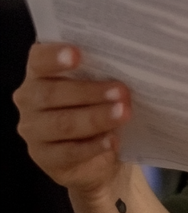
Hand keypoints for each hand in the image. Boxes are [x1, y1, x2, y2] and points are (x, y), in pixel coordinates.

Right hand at [13, 43, 132, 197]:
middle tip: (121, 91)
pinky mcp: (44, 157)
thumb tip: (131, 61)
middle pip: (52, 94)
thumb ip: (105, 68)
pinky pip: (68, 152)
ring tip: (123, 114)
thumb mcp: (100, 80)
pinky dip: (93, 146)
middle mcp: (30, 99)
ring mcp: (34, 130)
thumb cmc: (99, 100)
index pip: (39, 59)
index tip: (78, 54)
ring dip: (95, 118)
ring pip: (62, 123)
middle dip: (90, 92)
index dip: (54, 55)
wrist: (97, 150)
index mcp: (41, 72)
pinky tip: (112, 141)